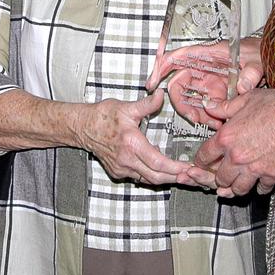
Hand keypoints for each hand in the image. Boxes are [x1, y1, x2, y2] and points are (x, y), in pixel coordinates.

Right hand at [77, 90, 194, 184]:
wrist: (83, 127)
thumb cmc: (104, 116)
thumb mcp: (127, 107)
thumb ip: (147, 104)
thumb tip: (162, 94)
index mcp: (131, 144)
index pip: (158, 163)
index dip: (175, 168)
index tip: (189, 168)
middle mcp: (126, 160)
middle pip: (156, 177)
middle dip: (175, 178)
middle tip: (191, 175)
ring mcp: (121, 168)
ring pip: (148, 180)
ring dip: (165, 179)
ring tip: (180, 175)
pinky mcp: (117, 172)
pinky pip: (138, 178)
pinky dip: (151, 176)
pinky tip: (160, 171)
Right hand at [145, 37, 264, 127]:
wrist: (272, 60)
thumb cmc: (260, 52)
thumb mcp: (257, 60)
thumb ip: (251, 73)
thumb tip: (243, 86)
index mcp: (210, 54)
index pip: (179, 56)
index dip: (162, 67)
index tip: (152, 82)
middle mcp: (205, 68)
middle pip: (179, 83)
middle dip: (182, 103)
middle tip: (193, 117)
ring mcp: (209, 81)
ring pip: (190, 99)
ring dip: (196, 114)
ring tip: (210, 124)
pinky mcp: (216, 93)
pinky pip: (204, 107)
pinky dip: (208, 117)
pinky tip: (219, 123)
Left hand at [189, 88, 274, 197]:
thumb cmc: (274, 106)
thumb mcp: (245, 99)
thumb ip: (225, 107)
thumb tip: (209, 105)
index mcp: (227, 138)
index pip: (205, 156)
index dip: (200, 161)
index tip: (201, 162)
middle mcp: (237, 157)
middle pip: (220, 177)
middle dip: (217, 177)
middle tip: (219, 176)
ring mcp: (254, 168)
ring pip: (238, 188)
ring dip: (235, 188)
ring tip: (234, 186)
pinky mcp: (271, 173)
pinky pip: (262, 188)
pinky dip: (259, 188)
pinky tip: (259, 185)